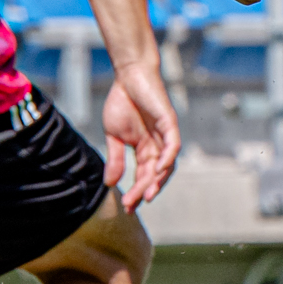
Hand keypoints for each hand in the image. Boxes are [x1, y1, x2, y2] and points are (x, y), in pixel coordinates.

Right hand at [101, 64, 180, 210]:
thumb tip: (109, 184)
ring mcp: (165, 136)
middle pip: (155, 175)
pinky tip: (159, 170)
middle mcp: (158, 146)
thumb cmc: (123, 102)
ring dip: (158, 181)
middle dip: (143, 190)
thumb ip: (115, 159)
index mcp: (145, 149)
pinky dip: (168, 158)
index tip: (126, 207)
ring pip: (167, 165)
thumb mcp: (114, 136)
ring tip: (147, 195)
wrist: (129, 76)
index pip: (143, 176)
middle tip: (131, 204)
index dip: (136, 191)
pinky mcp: (169, 123)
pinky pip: (173, 145)